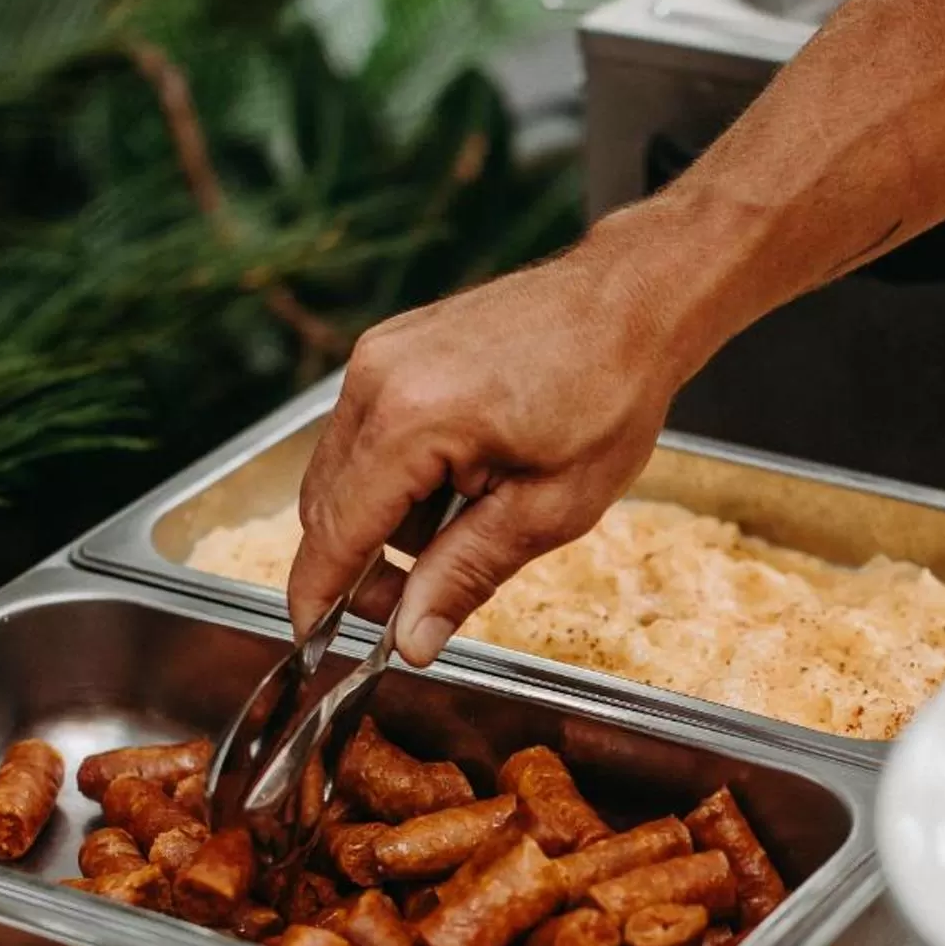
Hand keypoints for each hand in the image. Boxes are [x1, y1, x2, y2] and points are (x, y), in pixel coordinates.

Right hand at [288, 226, 694, 663]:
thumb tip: (411, 642)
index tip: (313, 645)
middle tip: (421, 602)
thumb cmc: (608, 393)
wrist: (631, 300)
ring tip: (475, 514)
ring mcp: (379, 355)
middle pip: (326, 505)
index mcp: (412, 419)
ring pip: (345, 473)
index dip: (318, 597)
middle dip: (361, 565)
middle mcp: (377, 378)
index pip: (337, 531)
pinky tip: (465, 475)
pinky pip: (367, 433)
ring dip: (389, 518)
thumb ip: (465, 575)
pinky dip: (400, 474)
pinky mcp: (392, 347)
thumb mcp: (549, 509)